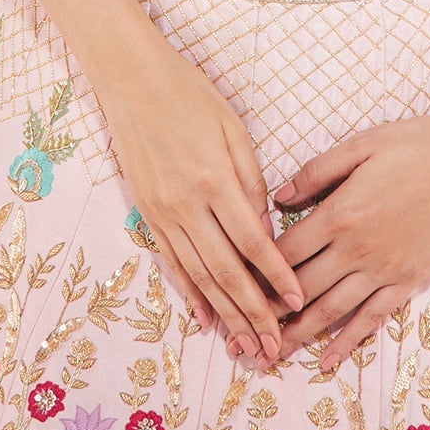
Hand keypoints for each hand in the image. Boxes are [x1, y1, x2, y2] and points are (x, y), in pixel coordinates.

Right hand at [102, 48, 304, 359]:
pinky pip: (172, 264)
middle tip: (274, 347)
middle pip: (225, 272)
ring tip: (246, 346)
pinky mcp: (146, 215)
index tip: (298, 301)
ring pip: (198, 277)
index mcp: (214, 180)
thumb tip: (266, 232)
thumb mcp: (233, 128)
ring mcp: (162, 214)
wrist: (132, 81)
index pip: (251, 242)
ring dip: (225, 315)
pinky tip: (206, 318)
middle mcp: (186, 205)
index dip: (276, 276)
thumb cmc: (190, 96)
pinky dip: (190, 295)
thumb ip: (251, 181)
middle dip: (253, 313)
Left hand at [231, 113, 429, 374]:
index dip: (256, 272)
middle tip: (237, 337)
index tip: (233, 288)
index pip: (285, 252)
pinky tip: (328, 359)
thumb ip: (317, 171)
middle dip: (266, 314)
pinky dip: (348, 341)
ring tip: (270, 355)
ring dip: (298, 336)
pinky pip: (371, 318)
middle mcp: (356, 250)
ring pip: (330, 311)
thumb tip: (277, 195)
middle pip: (300, 289)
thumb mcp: (362, 145)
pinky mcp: (407, 280)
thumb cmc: (419, 145)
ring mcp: (383, 270)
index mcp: (340, 213)